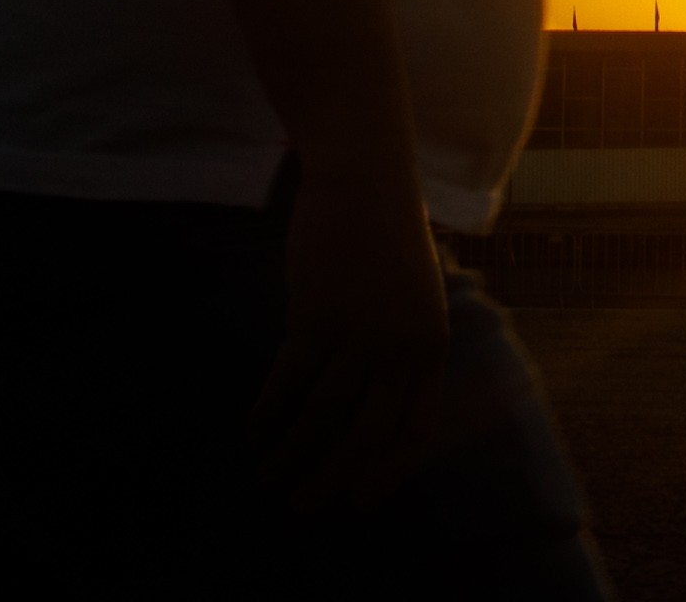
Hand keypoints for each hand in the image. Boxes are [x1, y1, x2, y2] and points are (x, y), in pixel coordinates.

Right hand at [259, 168, 451, 505]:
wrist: (368, 180)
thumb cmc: (389, 238)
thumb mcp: (414, 296)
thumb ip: (401, 349)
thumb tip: (374, 404)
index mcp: (430, 346)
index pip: (415, 429)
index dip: (388, 470)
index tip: (360, 498)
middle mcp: (399, 348)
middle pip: (366, 435)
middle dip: (333, 476)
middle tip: (304, 506)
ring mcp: (357, 334)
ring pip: (321, 415)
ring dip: (292, 452)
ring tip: (270, 476)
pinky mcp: (315, 317)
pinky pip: (288, 381)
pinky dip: (269, 411)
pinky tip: (254, 430)